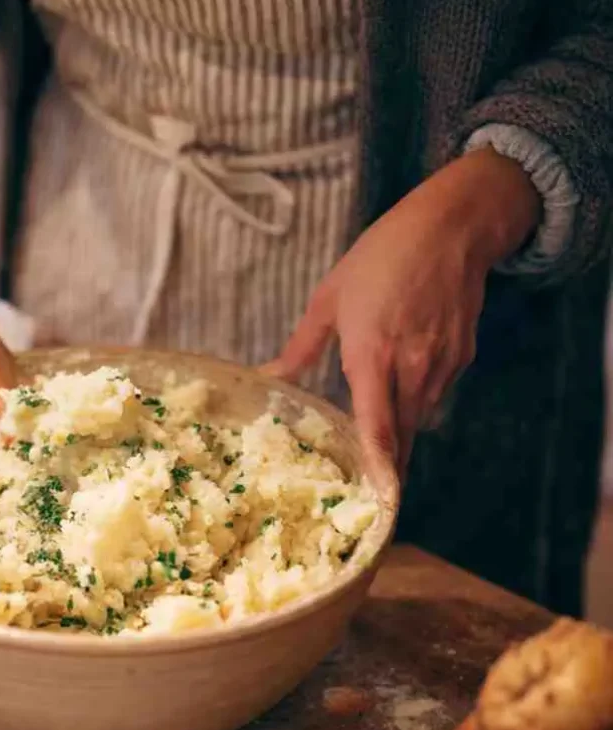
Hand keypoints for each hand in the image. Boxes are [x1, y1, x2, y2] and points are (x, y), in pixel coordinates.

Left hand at [263, 148, 539, 483]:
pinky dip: (415, 407)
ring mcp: (441, 365)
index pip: (376, 427)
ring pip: (418, 420)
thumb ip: (301, 347)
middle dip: (385, 469)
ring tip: (376, 455)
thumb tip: (268, 375)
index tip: (373, 502)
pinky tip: (398, 400)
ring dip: (398, 438)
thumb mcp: (330, 299)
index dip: (376, 469)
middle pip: (400, 437)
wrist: (452, 227)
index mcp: (372, 355)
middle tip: (366, 496)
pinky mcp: (461, 358)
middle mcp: (411, 368)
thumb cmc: (381, 257)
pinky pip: (433, 396)